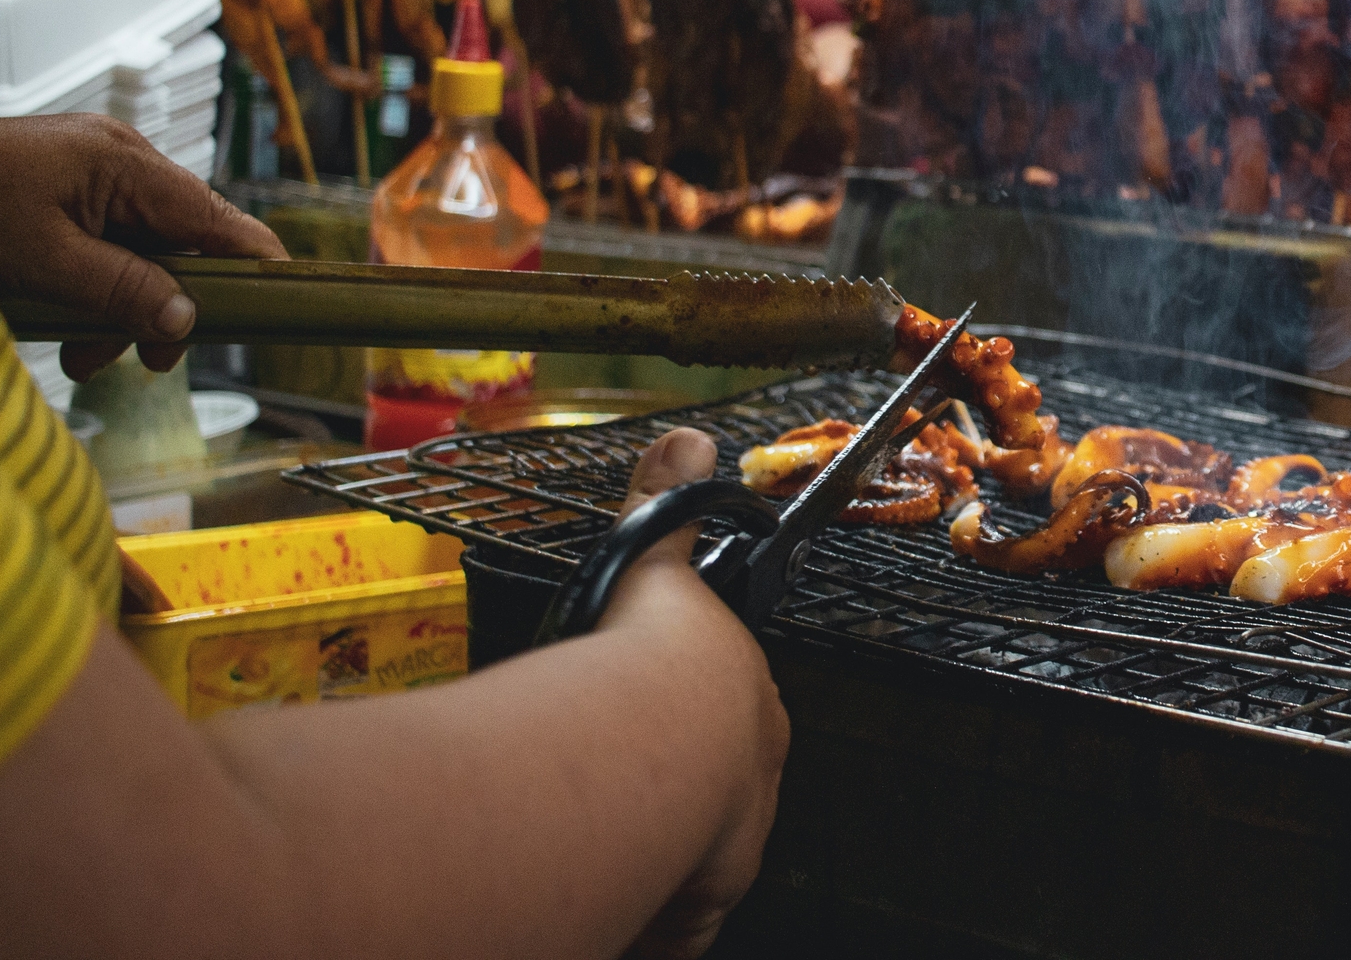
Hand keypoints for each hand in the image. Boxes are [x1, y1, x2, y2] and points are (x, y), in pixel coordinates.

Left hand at [0, 113, 285, 379]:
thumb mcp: (44, 262)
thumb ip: (123, 289)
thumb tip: (186, 320)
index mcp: (124, 163)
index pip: (216, 216)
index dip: (254, 261)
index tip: (283, 301)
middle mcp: (120, 159)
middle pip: (180, 240)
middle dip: (163, 303)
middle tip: (147, 360)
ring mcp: (94, 170)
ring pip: (142, 248)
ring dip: (122, 304)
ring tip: (81, 354)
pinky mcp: (69, 185)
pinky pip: (108, 240)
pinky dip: (96, 283)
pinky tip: (67, 320)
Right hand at [605, 428, 788, 959]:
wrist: (653, 741)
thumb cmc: (651, 660)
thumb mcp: (656, 566)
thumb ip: (667, 504)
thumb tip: (688, 439)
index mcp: (750, 713)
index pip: (729, 729)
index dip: (687, 734)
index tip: (643, 737)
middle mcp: (749, 789)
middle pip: (713, 802)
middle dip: (672, 801)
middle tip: (615, 797)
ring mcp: (723, 854)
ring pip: (686, 865)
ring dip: (650, 858)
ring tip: (600, 846)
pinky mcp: (688, 912)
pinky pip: (664, 928)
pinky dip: (637, 921)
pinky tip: (606, 908)